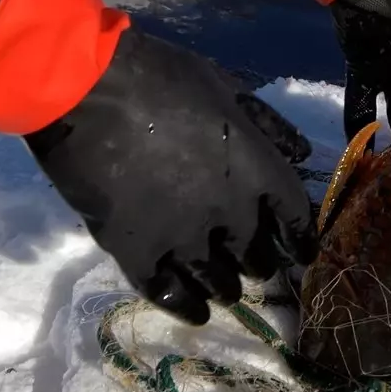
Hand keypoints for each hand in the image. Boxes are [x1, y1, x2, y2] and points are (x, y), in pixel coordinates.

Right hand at [24, 28, 317, 323]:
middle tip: (257, 267)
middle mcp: (231, 213)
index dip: (302, 239)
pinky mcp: (136, 250)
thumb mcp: (229, 89)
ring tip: (228, 292)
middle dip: (260, 262)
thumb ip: (269, 126)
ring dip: (226, 287)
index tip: (304, 254)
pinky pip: (168, 292)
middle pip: (257, 254)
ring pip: (217, 279)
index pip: (295, 218)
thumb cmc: (162, 78)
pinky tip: (197, 313)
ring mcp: (183, 236)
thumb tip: (303, 153)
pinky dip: (185, 306)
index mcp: (259, 171)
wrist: (86, 87)